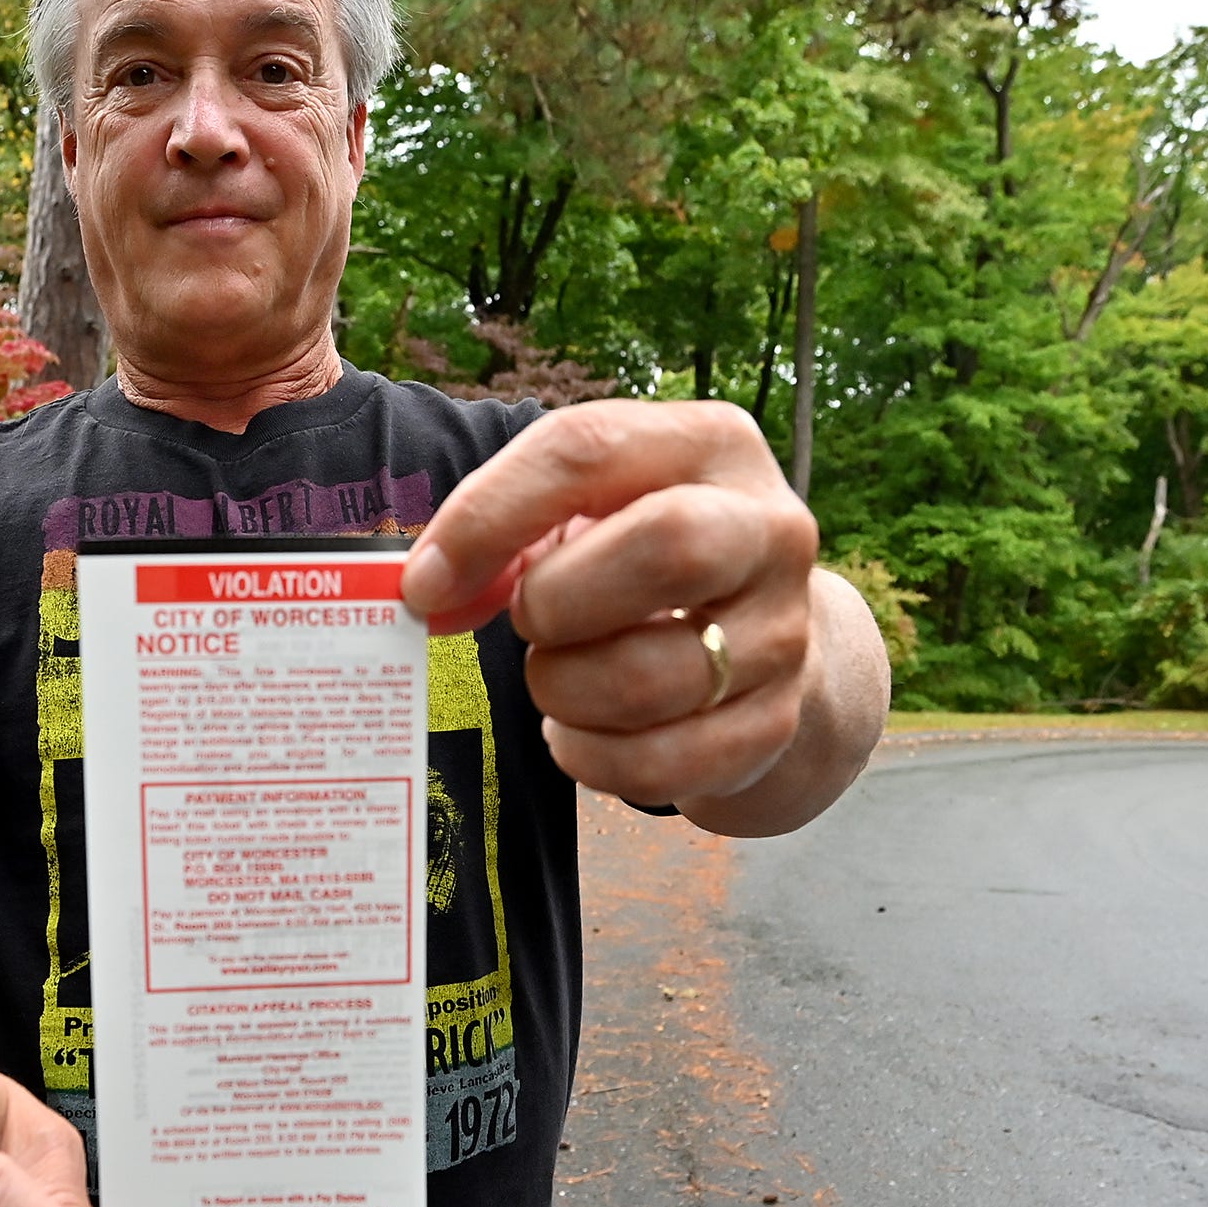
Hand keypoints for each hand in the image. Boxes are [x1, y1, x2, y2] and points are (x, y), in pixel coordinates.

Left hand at [401, 400, 825, 812]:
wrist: (760, 639)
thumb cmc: (641, 557)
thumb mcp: (585, 513)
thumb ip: (502, 534)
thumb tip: (426, 592)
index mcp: (711, 444)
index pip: (588, 448)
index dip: (488, 516)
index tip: (423, 582)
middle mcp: (769, 528)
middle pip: (667, 547)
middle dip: (557, 601)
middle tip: (525, 623)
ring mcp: (784, 631)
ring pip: (652, 677)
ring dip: (564, 690)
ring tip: (556, 679)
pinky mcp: (773, 724)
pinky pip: (657, 762)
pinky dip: (589, 756)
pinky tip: (580, 732)